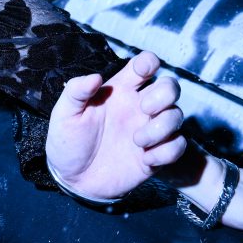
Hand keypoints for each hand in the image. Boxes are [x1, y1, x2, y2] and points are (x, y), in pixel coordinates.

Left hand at [45, 50, 186, 200]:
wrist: (73, 180)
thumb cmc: (67, 143)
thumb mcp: (64, 115)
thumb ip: (76, 92)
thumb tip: (95, 77)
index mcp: (118, 91)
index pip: (144, 66)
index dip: (149, 62)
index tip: (144, 70)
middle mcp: (138, 108)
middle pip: (170, 86)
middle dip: (165, 93)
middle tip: (144, 108)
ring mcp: (149, 131)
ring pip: (177, 115)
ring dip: (163, 126)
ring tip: (137, 141)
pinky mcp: (155, 156)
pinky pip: (178, 147)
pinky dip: (166, 152)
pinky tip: (146, 159)